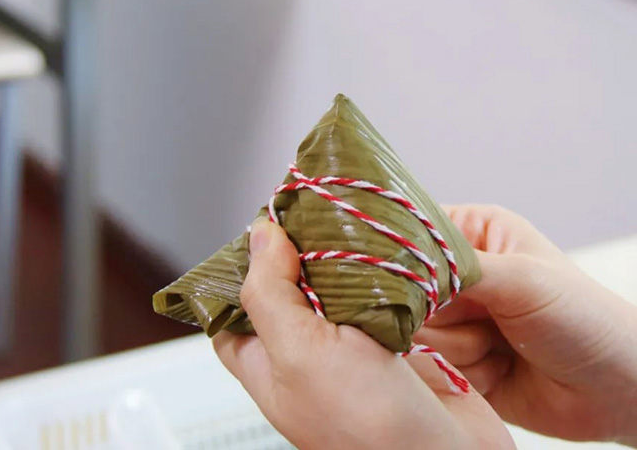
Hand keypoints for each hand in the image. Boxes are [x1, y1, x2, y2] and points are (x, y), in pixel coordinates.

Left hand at [213, 218, 514, 449]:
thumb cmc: (368, 428)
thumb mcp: (299, 355)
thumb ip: (270, 295)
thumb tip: (259, 236)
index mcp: (271, 366)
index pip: (236, 309)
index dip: (244, 266)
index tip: (265, 223)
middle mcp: (310, 357)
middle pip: (293, 289)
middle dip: (302, 250)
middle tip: (316, 208)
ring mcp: (357, 351)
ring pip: (343, 288)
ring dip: (350, 257)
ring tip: (354, 219)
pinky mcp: (400, 344)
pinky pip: (388, 296)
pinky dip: (390, 272)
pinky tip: (394, 249)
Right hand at [415, 205, 636, 449]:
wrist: (621, 388)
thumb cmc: (585, 317)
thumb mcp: (522, 280)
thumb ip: (456, 269)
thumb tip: (400, 266)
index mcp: (472, 234)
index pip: (409, 234)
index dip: (400, 258)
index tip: (414, 281)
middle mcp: (458, 276)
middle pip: (404, 292)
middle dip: (442, 316)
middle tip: (486, 322)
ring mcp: (456, 322)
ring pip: (413, 336)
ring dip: (459, 350)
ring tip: (502, 348)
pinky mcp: (456, 364)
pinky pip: (429, 371)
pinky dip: (462, 377)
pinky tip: (499, 372)